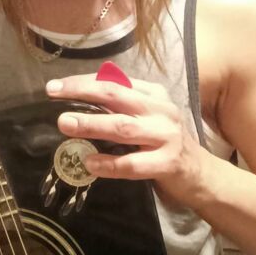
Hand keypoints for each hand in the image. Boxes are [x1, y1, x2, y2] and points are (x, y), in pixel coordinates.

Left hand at [46, 72, 209, 207]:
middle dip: (82, 92)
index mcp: (153, 93)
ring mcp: (166, 136)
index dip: (82, 81)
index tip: (55, 86)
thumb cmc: (164, 140)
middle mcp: (160, 109)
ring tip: (65, 124)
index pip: (113, 80)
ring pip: (122, 127)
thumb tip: (77, 95)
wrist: (201, 173)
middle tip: (54, 94)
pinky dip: (109, 163)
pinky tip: (89, 163)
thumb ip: (120, 104)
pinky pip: (134, 163)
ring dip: (91, 124)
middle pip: (116, 95)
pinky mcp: (168, 163)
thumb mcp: (147, 114)